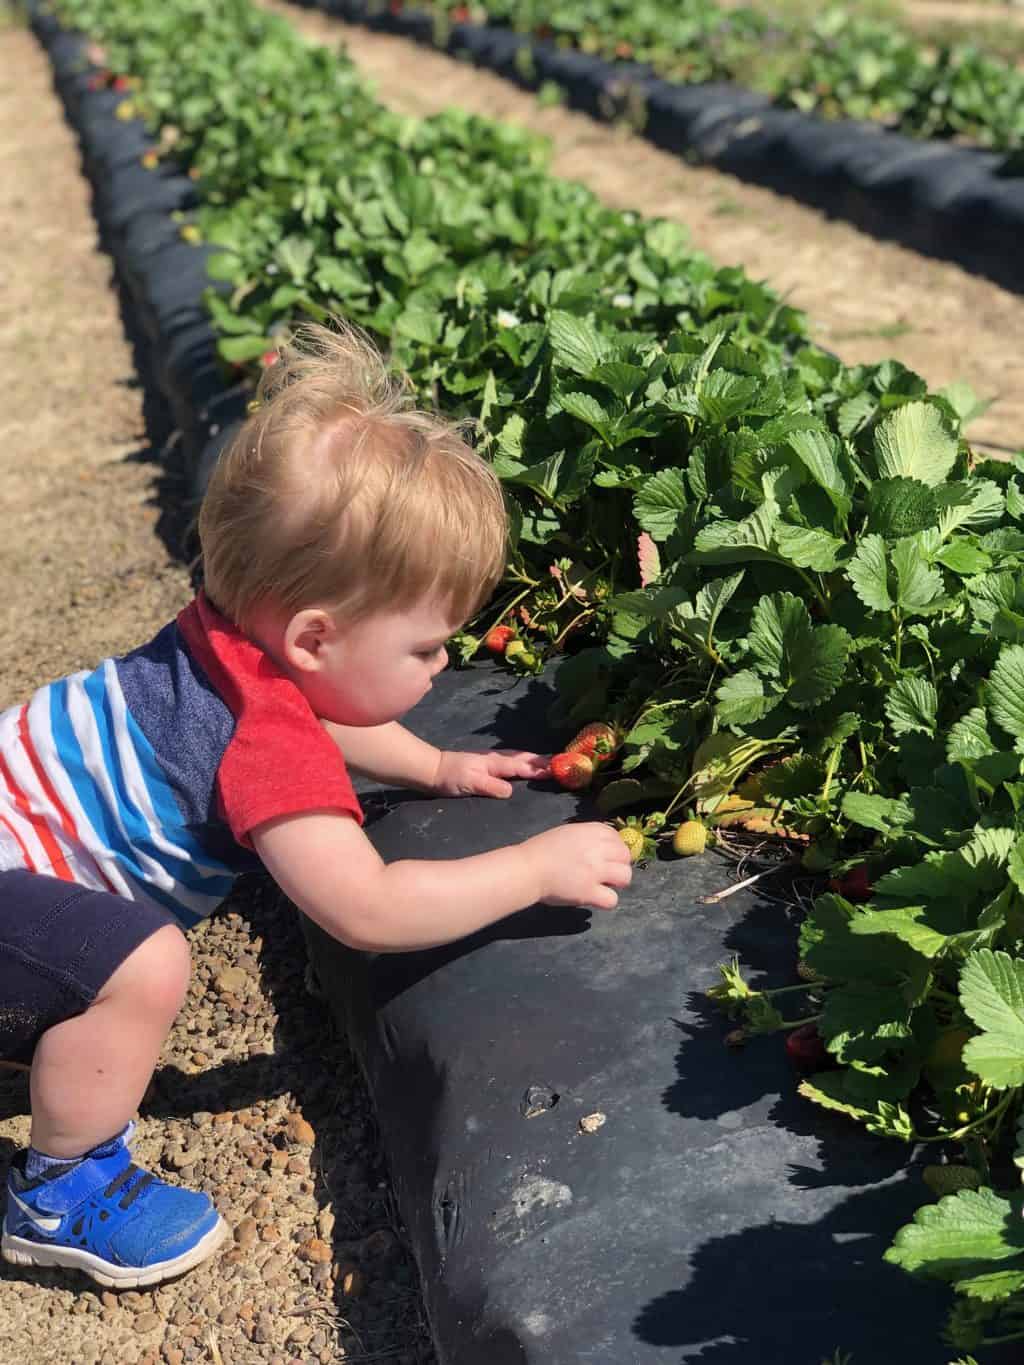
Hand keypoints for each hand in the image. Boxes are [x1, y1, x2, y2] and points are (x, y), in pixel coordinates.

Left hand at [433, 749, 550, 798]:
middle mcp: (497, 759)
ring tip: (551, 762)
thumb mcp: (470, 784)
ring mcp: (493, 759)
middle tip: (563, 762)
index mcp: (495, 763)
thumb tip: (511, 790)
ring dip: (536, 759)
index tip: (559, 769)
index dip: (540, 769)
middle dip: (543, 760)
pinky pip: (512, 760)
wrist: (433, 769)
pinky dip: (524, 761)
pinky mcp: (488, 763)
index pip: (522, 766)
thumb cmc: (451, 778)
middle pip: (525, 758)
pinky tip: (526, 764)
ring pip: (519, 758)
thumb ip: (491, 786)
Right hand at [522, 822, 632, 910]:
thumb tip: (604, 848)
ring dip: (617, 882)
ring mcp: (595, 871)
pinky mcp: (589, 892)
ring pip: (625, 876)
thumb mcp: (567, 833)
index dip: (614, 849)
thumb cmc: (541, 850)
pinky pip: (612, 899)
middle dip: (618, 864)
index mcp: (591, 831)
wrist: (528, 868)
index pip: (617, 838)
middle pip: (625, 856)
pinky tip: (595, 898)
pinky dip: (605, 900)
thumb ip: (587, 838)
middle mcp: (597, 849)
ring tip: (603, 885)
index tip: (605, 856)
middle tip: (605, 872)